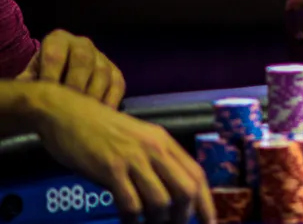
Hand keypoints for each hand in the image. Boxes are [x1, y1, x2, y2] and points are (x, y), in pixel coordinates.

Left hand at [17, 29, 124, 107]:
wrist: (59, 80)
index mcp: (58, 40)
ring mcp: (102, 57)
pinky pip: (118, 84)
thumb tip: (25, 95)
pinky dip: (110, 100)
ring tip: (83, 115)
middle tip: (68, 107)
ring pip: (102, 72)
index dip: (50, 77)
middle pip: (83, 60)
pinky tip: (101, 115)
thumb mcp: (30, 78)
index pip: (55, 55)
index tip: (46, 98)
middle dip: (75, 85)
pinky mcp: (116, 72)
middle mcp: (82, 44)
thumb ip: (27, 85)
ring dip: (92, 95)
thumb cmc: (41, 80)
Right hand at [28, 83, 214, 223]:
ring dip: (158, 221)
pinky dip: (132, 220)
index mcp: (165, 141)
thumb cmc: (103, 129)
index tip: (210, 222)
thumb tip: (172, 193)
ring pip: (160, 201)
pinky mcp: (110, 169)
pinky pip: (130, 204)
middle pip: (185, 190)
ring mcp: (133, 159)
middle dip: (183, 215)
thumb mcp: (139, 138)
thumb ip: (156, 160)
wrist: (69, 113)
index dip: (205, 202)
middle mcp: (155, 149)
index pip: (196, 175)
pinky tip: (129, 223)